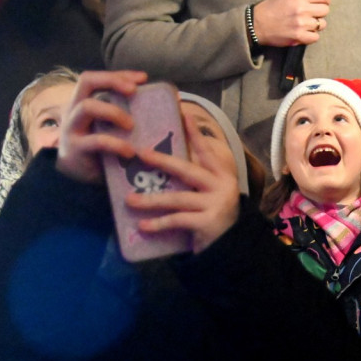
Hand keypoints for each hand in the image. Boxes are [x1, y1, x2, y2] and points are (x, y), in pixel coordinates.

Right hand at [56, 70, 146, 183]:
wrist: (79, 178)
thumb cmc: (103, 148)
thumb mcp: (113, 128)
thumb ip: (130, 116)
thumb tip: (172, 109)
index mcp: (85, 101)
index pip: (97, 78)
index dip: (118, 75)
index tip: (143, 78)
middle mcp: (74, 109)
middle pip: (87, 81)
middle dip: (113, 81)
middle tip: (134, 91)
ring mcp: (72, 128)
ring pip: (88, 107)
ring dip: (114, 112)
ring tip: (132, 125)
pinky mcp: (76, 149)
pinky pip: (96, 141)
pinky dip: (116, 144)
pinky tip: (130, 151)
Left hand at [124, 111, 240, 253]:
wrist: (231, 246)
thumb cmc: (213, 216)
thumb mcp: (209, 193)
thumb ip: (194, 180)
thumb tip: (163, 161)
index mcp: (222, 175)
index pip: (206, 151)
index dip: (194, 134)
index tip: (184, 114)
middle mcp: (221, 186)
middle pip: (187, 170)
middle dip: (162, 160)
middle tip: (141, 153)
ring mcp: (215, 205)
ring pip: (177, 199)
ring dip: (151, 200)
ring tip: (129, 200)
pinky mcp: (207, 223)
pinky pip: (177, 220)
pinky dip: (158, 224)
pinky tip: (142, 225)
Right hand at [252, 0, 330, 46]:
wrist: (256, 25)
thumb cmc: (268, 9)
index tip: (322, 2)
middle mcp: (302, 9)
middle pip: (325, 10)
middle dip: (320, 12)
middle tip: (313, 14)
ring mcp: (301, 24)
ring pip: (322, 24)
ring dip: (316, 25)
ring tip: (307, 24)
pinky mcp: (299, 37)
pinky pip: (316, 37)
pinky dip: (312, 36)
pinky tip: (304, 32)